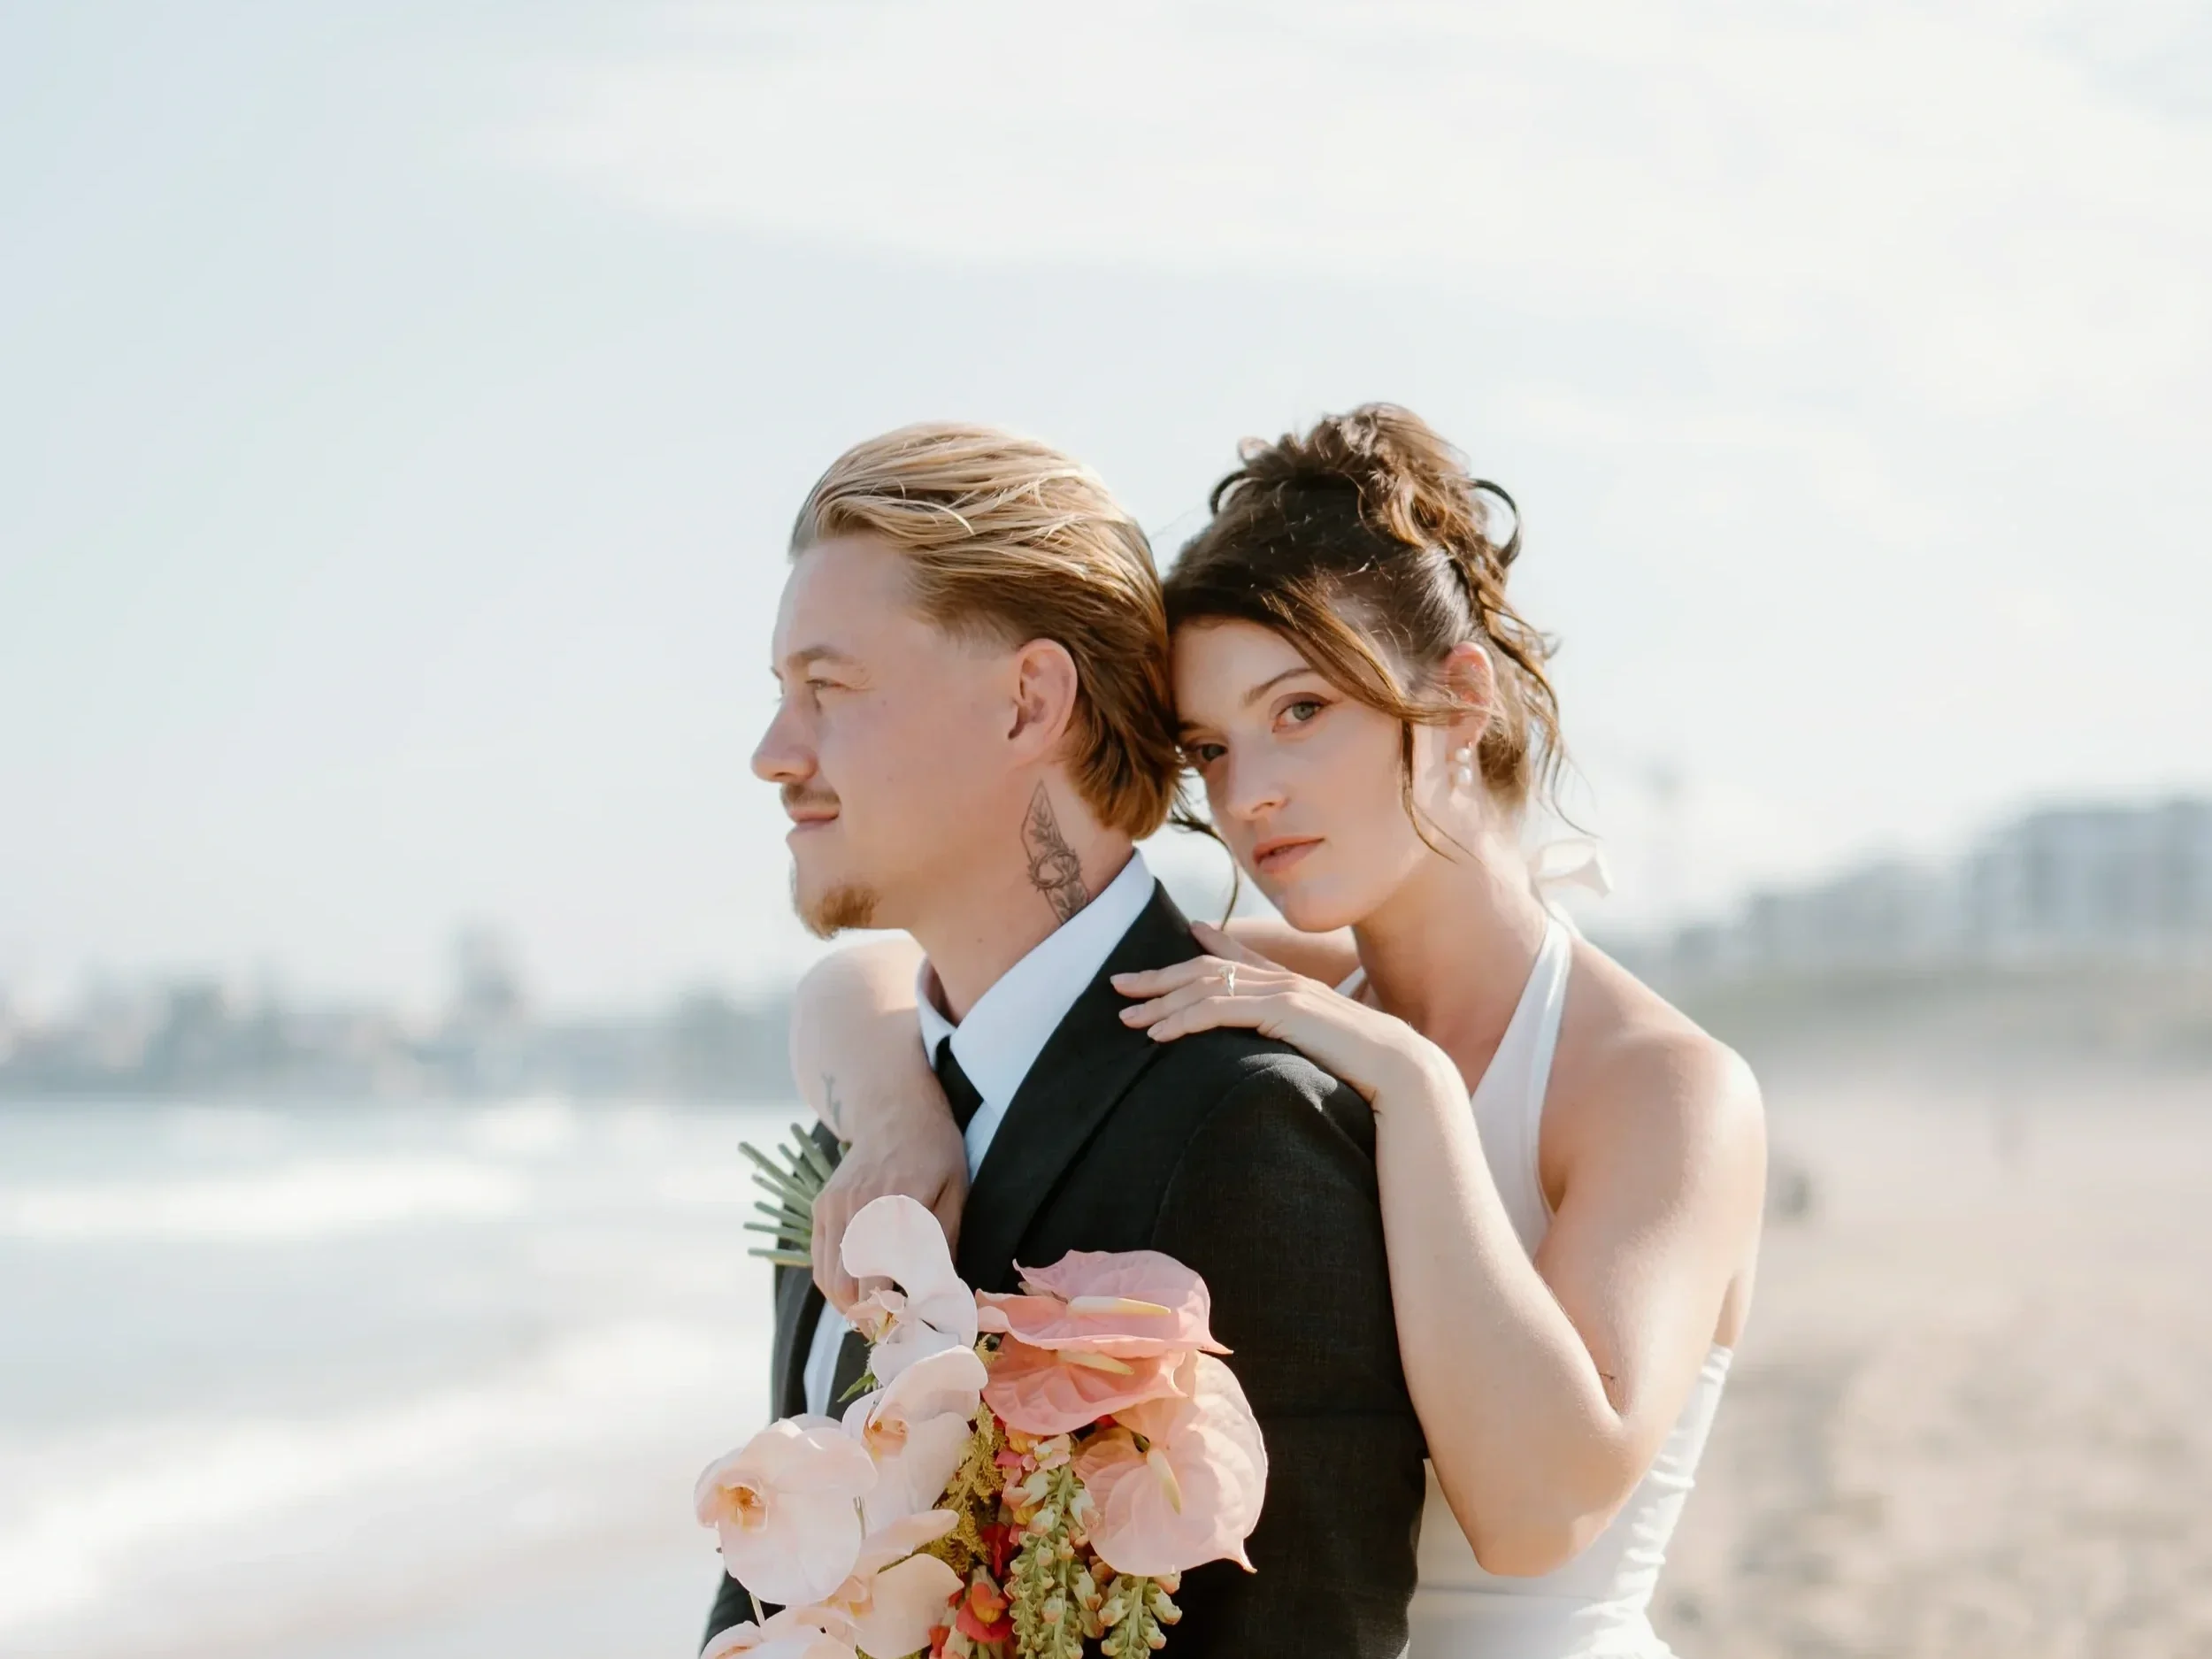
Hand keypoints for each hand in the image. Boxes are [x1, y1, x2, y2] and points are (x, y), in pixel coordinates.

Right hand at [809, 1106, 967, 1313]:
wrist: (892, 1107)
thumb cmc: (934, 1149)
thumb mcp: (953, 1191)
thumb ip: (942, 1242)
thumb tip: (939, 1295)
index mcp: (896, 1208)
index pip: (883, 1281)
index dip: (894, 1315)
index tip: (914, 1331)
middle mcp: (857, 1210)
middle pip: (849, 1290)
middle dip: (870, 1319)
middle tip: (896, 1331)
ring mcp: (833, 1208)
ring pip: (829, 1280)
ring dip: (850, 1307)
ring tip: (877, 1317)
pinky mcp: (821, 1207)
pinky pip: (819, 1261)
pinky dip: (835, 1285)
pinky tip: (858, 1292)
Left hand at [1112, 921, 1459, 1107]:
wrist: (1401, 1070)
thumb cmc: (1367, 1070)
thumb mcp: (1325, 1045)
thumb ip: (1301, 1033)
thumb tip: (1290, 1044)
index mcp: (1294, 987)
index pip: (1242, 957)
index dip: (1210, 944)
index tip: (1185, 933)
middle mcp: (1284, 980)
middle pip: (1208, 968)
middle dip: (1160, 976)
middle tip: (1120, 984)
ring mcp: (1282, 992)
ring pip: (1206, 988)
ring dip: (1162, 1003)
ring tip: (1128, 1018)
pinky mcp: (1280, 1011)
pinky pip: (1219, 1011)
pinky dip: (1184, 1020)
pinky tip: (1159, 1035)